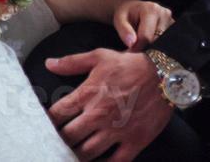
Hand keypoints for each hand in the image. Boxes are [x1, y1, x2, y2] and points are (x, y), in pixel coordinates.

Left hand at [46, 48, 173, 161]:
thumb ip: (71, 62)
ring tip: (72, 153)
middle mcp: (99, 115)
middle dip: (61, 139)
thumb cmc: (130, 64)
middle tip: (58, 141)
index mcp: (87, 94)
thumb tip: (48, 64)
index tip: (45, 123)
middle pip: (69, 136)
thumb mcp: (98, 56)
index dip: (48, 120)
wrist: (164, 75)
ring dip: (77, 154)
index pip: (57, 114)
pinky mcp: (135, 141)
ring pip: (88, 152)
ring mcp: (117, 131)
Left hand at [112, 0, 173, 51]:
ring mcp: (172, 22)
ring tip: (143, 50)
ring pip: (164, 44)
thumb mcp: (119, 19)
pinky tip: (151, 47)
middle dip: (147, 49)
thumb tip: (131, 43)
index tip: (130, 52)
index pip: (147, 36)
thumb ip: (124, 30)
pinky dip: (159, 48)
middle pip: (158, 41)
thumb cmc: (126, 14)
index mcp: (151, 9)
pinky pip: (168, 44)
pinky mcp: (175, 29)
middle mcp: (165, 14)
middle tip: (136, 54)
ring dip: (154, 50)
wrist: (134, 9)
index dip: (138, 47)